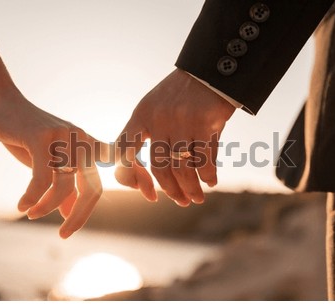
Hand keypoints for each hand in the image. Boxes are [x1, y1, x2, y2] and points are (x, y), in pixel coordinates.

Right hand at [0, 94, 107, 238]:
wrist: (0, 105)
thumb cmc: (26, 136)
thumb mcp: (49, 163)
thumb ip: (63, 185)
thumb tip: (70, 214)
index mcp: (87, 147)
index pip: (97, 185)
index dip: (88, 210)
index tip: (70, 228)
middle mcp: (81, 141)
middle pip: (92, 188)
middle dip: (79, 216)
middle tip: (64, 235)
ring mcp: (63, 137)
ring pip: (65, 185)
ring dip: (48, 207)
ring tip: (32, 215)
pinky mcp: (41, 137)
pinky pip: (42, 178)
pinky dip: (33, 197)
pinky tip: (22, 206)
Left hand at [115, 68, 234, 205]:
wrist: (210, 69)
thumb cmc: (183, 94)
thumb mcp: (156, 106)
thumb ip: (149, 135)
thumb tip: (151, 176)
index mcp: (141, 115)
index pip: (123, 151)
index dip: (130, 177)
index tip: (147, 193)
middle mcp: (157, 119)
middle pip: (159, 167)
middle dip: (171, 190)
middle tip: (182, 202)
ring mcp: (180, 121)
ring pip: (182, 169)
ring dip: (191, 188)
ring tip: (197, 198)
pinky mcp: (204, 123)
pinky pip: (205, 160)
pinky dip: (209, 176)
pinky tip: (211, 181)